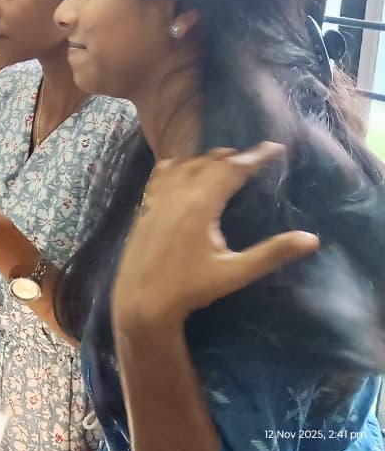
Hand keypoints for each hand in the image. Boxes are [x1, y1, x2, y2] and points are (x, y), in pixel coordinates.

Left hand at [113, 142, 319, 326]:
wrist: (140, 302)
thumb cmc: (189, 289)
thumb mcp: (235, 273)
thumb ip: (272, 253)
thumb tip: (311, 239)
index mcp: (199, 205)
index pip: (232, 169)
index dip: (255, 157)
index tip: (275, 148)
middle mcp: (176, 196)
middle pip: (207, 163)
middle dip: (232, 157)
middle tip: (254, 158)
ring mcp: (156, 201)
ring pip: (183, 166)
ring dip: (205, 160)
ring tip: (225, 160)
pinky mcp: (143, 210)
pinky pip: (160, 177)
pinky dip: (176, 167)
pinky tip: (180, 168)